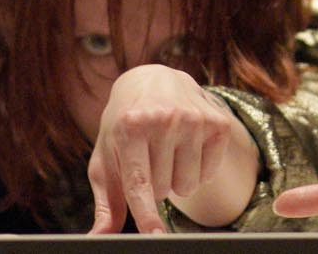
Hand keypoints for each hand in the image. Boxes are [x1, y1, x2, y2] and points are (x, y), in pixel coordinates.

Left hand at [87, 64, 249, 233]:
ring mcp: (194, 118)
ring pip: (188, 185)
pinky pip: (209, 174)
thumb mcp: (107, 156)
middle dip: (155, 185)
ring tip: (168, 153)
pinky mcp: (218, 122)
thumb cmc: (123, 127)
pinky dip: (198, 170)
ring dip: (176, 179)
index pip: (140, 182)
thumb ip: (106, 201)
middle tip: (150, 158)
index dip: (147, 213)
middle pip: (164, 189)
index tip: (155, 236)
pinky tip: (188, 146)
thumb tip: (99, 238)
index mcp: (130, 126)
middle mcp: (163, 118)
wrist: (152, 80)